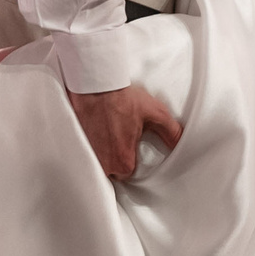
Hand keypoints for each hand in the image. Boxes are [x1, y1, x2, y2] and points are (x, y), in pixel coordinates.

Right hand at [66, 85, 182, 180]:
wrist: (94, 84)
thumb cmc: (123, 98)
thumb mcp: (155, 113)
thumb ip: (171, 132)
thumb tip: (182, 145)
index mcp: (122, 162)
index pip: (128, 171)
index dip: (130, 155)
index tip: (129, 141)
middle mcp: (102, 164)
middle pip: (110, 170)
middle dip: (113, 156)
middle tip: (115, 134)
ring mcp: (85, 157)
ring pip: (95, 163)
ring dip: (99, 152)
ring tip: (103, 133)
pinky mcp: (72, 147)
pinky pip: (81, 155)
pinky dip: (85, 147)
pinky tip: (90, 133)